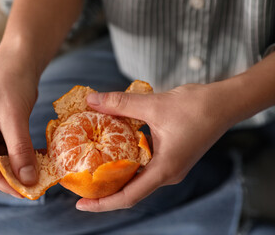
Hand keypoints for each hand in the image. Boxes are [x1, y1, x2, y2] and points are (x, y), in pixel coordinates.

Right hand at [0, 51, 38, 197]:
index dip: (0, 179)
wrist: (20, 60)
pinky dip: (22, 155)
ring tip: (38, 178)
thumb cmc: (12, 80)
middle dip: (10, 175)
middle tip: (31, 190)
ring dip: (18, 167)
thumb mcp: (15, 116)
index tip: (21, 192)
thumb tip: (29, 180)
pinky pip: (7, 148)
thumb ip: (20, 149)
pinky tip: (37, 162)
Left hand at [76, 83, 234, 211]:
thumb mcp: (153, 105)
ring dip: (116, 176)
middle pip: (131, 191)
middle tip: (80, 184)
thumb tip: (91, 100)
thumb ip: (120, 103)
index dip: (103, 204)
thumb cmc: (196, 107)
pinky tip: (114, 153)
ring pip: (138, 179)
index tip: (81, 204)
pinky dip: (128, 163)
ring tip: (92, 170)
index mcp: (165, 169)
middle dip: (105, 191)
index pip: (129, 196)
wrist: (224, 103)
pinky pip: (145, 167)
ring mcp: (170, 167)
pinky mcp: (171, 157)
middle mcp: (167, 173)